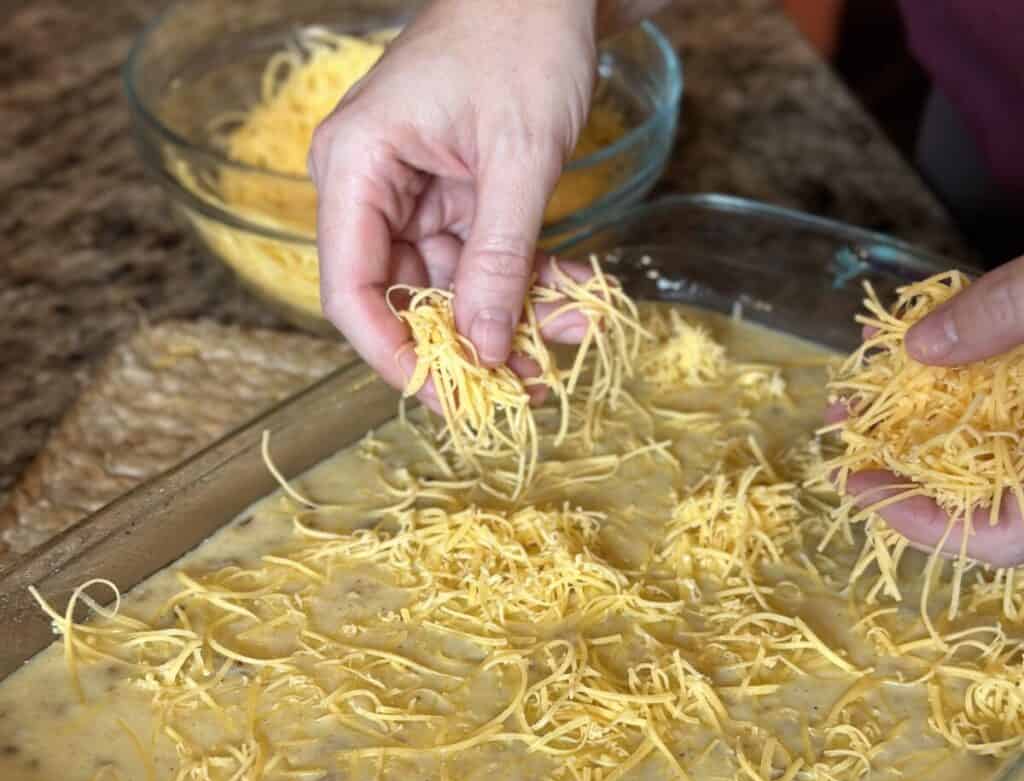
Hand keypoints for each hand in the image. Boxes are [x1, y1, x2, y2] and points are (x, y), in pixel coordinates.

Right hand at [309, 0, 660, 399]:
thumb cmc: (523, 40)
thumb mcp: (518, 159)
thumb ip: (499, 259)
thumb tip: (481, 349)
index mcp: (356, 168)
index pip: (351, 290)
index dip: (393, 355)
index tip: (447, 395)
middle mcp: (371, 188)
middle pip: (402, 297)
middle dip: (466, 344)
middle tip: (523, 384)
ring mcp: (412, 194)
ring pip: (449, 287)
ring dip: (506, 318)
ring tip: (563, 344)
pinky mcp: (451, 197)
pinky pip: (479, 259)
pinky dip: (523, 281)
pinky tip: (571, 299)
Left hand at [831, 254, 1023, 566]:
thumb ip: (1009, 313)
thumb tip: (920, 348)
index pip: (1002, 539)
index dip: (919, 523)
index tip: (853, 484)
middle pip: (989, 497)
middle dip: (907, 459)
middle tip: (843, 421)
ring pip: (1002, 451)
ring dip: (933, 417)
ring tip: (871, 380)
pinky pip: (1021, 413)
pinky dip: (975, 385)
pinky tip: (930, 344)